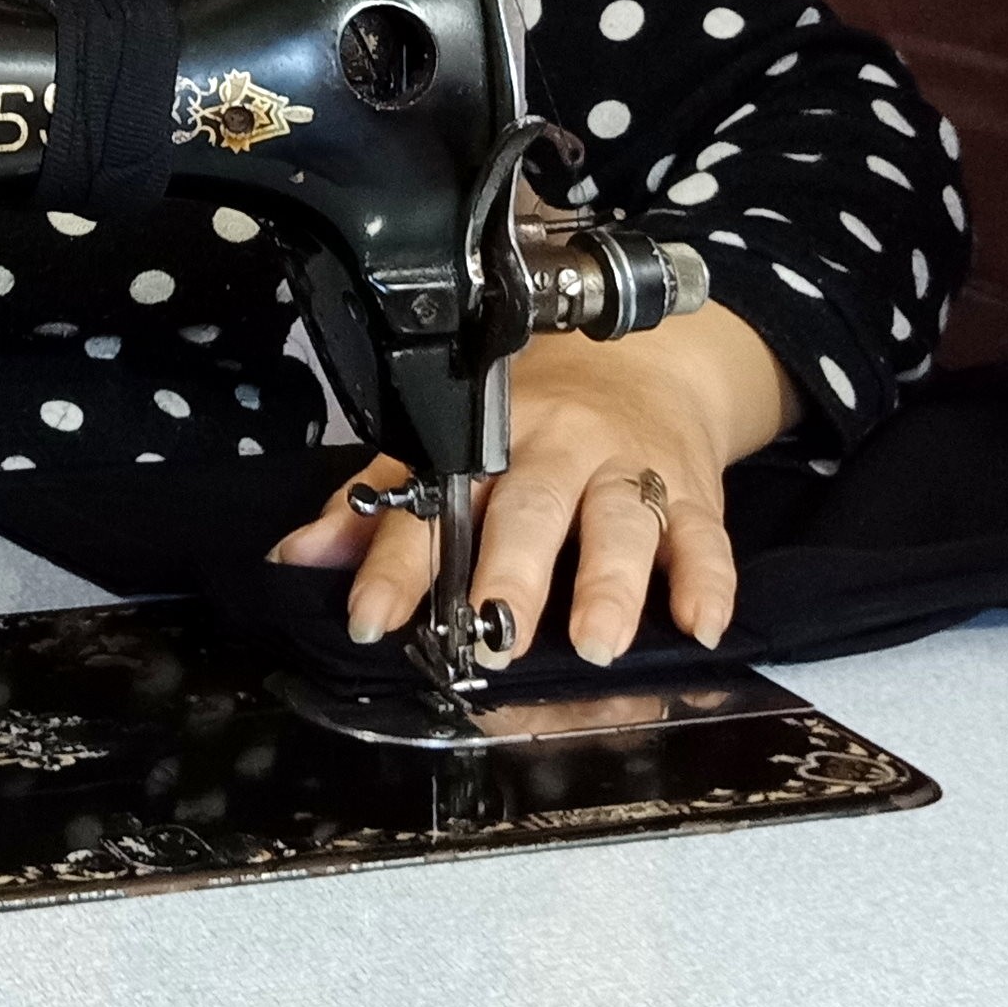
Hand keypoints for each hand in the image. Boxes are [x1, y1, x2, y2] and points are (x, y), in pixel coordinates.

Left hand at [268, 304, 798, 663]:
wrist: (647, 363)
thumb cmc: (536, 417)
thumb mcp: (451, 442)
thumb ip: (377, 504)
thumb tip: (298, 556)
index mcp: (486, 442)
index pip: (432, 504)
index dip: (398, 562)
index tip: (371, 617)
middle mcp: (558, 452)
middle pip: (533, 509)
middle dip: (511, 573)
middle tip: (495, 634)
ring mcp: (629, 472)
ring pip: (621, 523)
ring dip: (610, 584)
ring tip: (597, 643)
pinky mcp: (693, 495)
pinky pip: (706, 538)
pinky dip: (709, 582)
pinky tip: (699, 625)